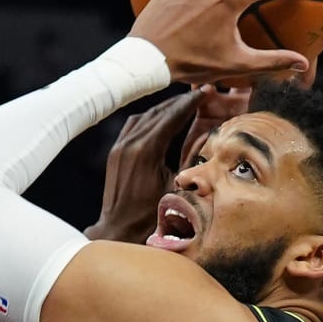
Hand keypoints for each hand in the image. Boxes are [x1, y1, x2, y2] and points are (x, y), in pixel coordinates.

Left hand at [91, 84, 254, 245]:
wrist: (118, 229)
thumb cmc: (151, 215)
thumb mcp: (178, 186)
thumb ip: (192, 158)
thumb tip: (207, 135)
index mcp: (147, 150)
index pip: (173, 116)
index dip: (191, 103)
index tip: (206, 91)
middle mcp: (131, 142)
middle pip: (159, 112)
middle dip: (180, 102)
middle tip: (198, 93)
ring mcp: (120, 146)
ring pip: (145, 115)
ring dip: (164, 108)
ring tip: (182, 104)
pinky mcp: (115, 152)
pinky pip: (133, 125)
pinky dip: (149, 118)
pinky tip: (160, 118)